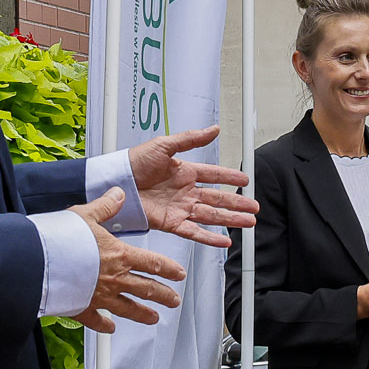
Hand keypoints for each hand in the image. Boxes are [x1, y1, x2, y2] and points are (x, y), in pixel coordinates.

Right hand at [70, 188, 184, 332]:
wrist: (39, 261)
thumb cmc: (60, 238)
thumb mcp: (86, 214)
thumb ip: (106, 206)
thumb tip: (119, 194)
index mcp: (120, 255)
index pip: (153, 263)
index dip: (169, 269)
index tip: (179, 274)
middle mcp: (114, 278)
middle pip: (147, 289)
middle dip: (164, 295)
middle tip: (174, 300)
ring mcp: (100, 296)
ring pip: (129, 308)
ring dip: (144, 314)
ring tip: (154, 318)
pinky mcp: (82, 308)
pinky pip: (98, 321)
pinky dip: (105, 325)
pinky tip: (111, 327)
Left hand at [127, 125, 258, 247]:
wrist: (114, 181)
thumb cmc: (132, 162)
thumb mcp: (164, 145)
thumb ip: (190, 138)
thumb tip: (213, 129)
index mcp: (185, 171)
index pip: (214, 175)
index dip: (230, 178)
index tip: (246, 181)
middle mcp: (185, 191)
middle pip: (218, 198)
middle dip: (237, 203)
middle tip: (254, 207)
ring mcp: (179, 208)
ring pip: (211, 215)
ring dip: (230, 219)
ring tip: (248, 222)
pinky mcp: (170, 222)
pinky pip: (194, 231)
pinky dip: (210, 237)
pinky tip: (224, 239)